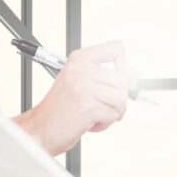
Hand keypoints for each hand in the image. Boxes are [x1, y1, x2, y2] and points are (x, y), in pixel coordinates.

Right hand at [21, 40, 139, 154]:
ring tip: (94, 115)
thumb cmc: (62, 108)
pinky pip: (113, 116)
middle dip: (118, 99)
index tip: (123, 79)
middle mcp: (80, 70)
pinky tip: (89, 123)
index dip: (126, 64)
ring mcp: (83, 88)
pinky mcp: (87, 108)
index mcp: (79, 59)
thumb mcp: (81, 83)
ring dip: (112, 112)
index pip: (117, 48)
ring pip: (121, 99)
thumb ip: (106, 77)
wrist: (40, 128)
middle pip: (122, 80)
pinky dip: (105, 124)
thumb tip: (135, 77)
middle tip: (102, 107)